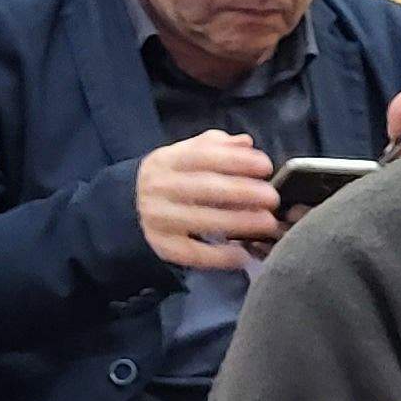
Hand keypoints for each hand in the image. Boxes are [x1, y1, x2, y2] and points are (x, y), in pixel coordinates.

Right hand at [135, 131, 280, 269]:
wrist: (128, 206)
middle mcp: (159, 188)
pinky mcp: (163, 247)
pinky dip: (219, 256)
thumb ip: (215, 146)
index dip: (236, 160)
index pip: (203, 156)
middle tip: (272, 198)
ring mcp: (159, 219)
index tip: (265, 166)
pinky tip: (242, 255)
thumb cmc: (170, 178)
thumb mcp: (185, 154)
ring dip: (239, 222)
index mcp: (166, 160)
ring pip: (202, 220)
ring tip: (267, 222)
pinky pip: (194, 254)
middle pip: (205, 188)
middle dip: (244, 192)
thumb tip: (245, 143)